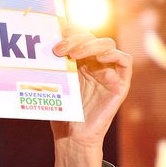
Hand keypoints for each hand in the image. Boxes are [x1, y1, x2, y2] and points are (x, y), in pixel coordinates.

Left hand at [49, 29, 132, 148]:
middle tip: (59, 49)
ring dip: (91, 45)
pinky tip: (100, 58)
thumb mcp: (54, 84)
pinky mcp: (121, 84)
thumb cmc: (62, 113)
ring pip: (107, 45)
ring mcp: (109, 73)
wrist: (72, 137)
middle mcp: (95, 64)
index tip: (55, 29)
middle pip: (92, 38)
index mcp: (80, 62)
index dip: (70, 30)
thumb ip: (53, 65)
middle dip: (76, 39)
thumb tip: (40, 42)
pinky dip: (114, 55)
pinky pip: (125, 62)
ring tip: (74, 54)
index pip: (79, 36)